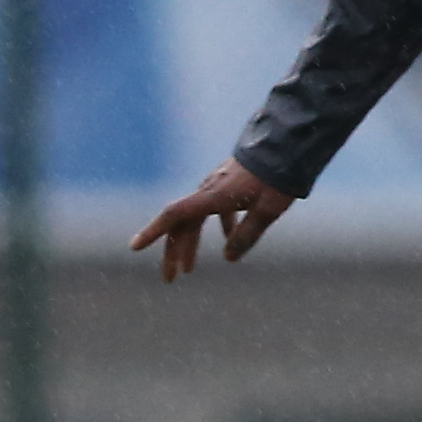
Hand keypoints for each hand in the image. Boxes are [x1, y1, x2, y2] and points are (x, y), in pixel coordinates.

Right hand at [129, 160, 292, 280]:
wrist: (286, 143)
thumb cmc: (276, 178)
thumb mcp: (266, 211)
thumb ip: (247, 235)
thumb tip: (229, 258)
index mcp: (212, 197)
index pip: (175, 215)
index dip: (153, 232)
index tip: (134, 247)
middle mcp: (208, 190)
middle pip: (182, 224)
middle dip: (174, 252)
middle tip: (170, 278)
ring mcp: (216, 185)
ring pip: (196, 218)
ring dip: (191, 243)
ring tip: (189, 269)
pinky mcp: (228, 182)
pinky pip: (214, 209)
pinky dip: (218, 227)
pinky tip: (227, 241)